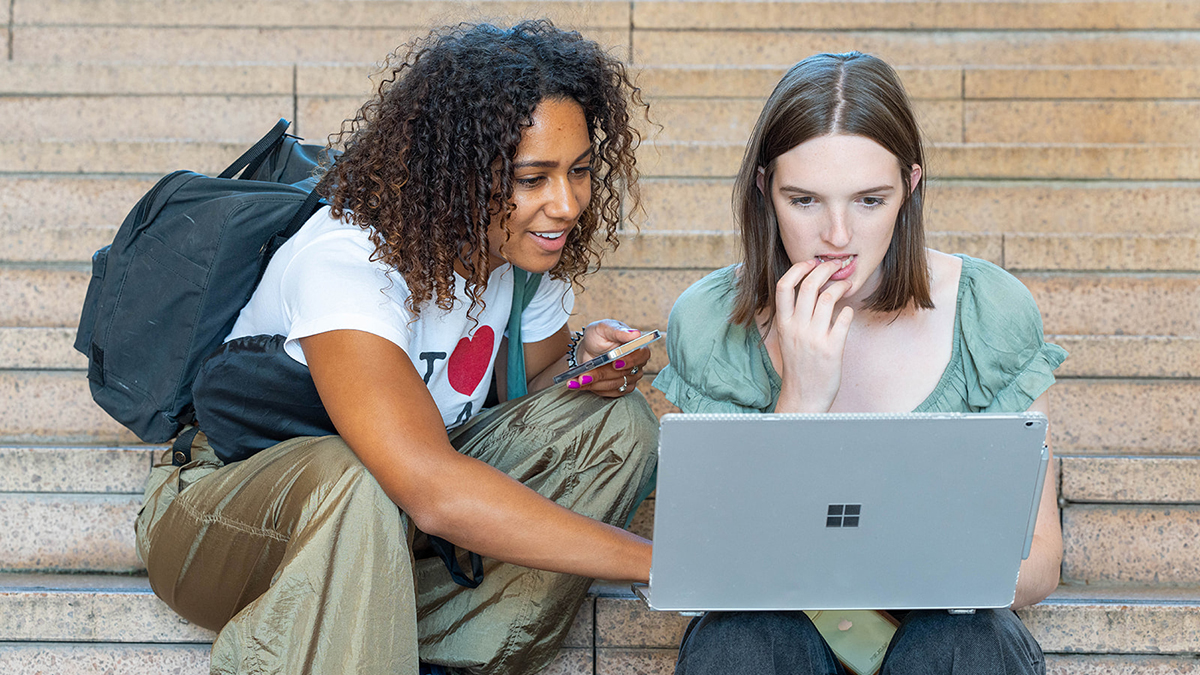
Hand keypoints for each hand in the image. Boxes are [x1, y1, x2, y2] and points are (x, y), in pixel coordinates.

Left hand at [568, 320, 650, 397]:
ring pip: (615, 385)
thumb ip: (618, 331)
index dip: (630, 361)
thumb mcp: (604, 328)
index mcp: (638, 346)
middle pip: (624, 373)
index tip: (615, 363)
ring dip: (594, 383)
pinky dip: (592, 388)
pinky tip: (577, 384)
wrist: (589, 349)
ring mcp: (630, 378)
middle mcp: (637, 364)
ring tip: (577, 380)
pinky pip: (609, 393)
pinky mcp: (621, 388)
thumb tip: (635, 333)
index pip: (642, 355)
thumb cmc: (599, 335)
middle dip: (602, 374)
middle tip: (583, 376)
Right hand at [772, 259, 853, 412]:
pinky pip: (844, 319)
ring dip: (840, 286)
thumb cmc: (798, 365)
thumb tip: (809, 287)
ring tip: (846, 286)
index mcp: (784, 324)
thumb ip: (794, 315)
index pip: (784, 286)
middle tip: (835, 267)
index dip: (798, 269)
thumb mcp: (787, 337)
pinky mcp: (832, 349)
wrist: (804, 397)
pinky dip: (849, 310)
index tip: (810, 263)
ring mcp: (814, 338)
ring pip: (828, 298)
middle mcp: (797, 328)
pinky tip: (848, 312)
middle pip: (809, 285)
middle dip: (825, 269)